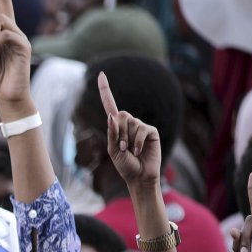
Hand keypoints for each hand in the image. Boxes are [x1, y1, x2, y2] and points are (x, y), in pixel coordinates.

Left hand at [98, 71, 160, 191]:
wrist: (139, 177)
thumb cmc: (125, 165)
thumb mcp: (113, 151)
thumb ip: (112, 134)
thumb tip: (111, 116)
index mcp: (116, 127)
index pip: (110, 105)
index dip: (105, 90)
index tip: (101, 74)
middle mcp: (129, 123)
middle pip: (120, 115)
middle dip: (119, 133)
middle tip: (122, 148)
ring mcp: (140, 126)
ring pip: (130, 123)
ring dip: (127, 140)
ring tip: (130, 151)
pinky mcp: (151, 131)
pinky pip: (141, 130)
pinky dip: (136, 142)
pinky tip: (138, 151)